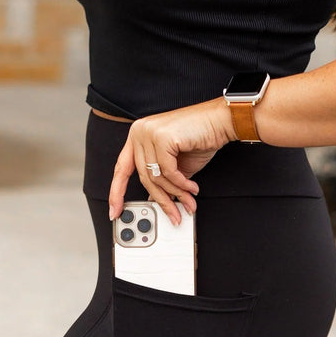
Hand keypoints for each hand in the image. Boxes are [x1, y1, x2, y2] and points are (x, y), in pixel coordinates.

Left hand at [108, 96, 236, 225]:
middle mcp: (139, 132)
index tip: (115, 211)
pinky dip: (181, 183)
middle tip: (174, 215)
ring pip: (156, 177)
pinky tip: (192, 187)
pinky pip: (168, 171)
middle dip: (162, 200)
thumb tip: (154, 200)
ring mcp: (149, 132)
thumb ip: (163, 181)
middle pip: (144, 177)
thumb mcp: (177, 165)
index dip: (117, 192)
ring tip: (188, 201)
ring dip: (175, 194)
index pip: (121, 169)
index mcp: (138, 137)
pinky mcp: (162, 136)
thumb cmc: (200, 139)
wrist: (220, 121)